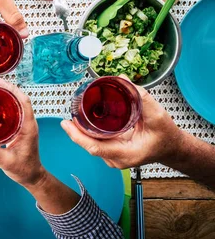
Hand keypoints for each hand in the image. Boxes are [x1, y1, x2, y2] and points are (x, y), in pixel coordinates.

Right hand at [0, 78, 45, 187]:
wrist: (31, 176)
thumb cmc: (24, 169)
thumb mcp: (6, 162)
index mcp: (28, 127)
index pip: (24, 101)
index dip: (12, 89)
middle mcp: (27, 122)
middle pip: (16, 99)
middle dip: (1, 90)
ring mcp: (23, 124)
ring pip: (13, 104)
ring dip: (0, 96)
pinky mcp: (18, 128)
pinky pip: (9, 112)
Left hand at [61, 76, 183, 167]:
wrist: (172, 147)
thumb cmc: (165, 135)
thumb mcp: (159, 116)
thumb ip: (142, 98)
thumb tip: (123, 80)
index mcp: (126, 154)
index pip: (95, 147)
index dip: (77, 136)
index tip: (66, 124)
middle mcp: (117, 159)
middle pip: (89, 144)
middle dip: (76, 129)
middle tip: (70, 111)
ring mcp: (113, 157)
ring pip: (91, 143)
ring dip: (81, 130)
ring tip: (75, 112)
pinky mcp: (112, 152)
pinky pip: (96, 142)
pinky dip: (89, 131)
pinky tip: (84, 119)